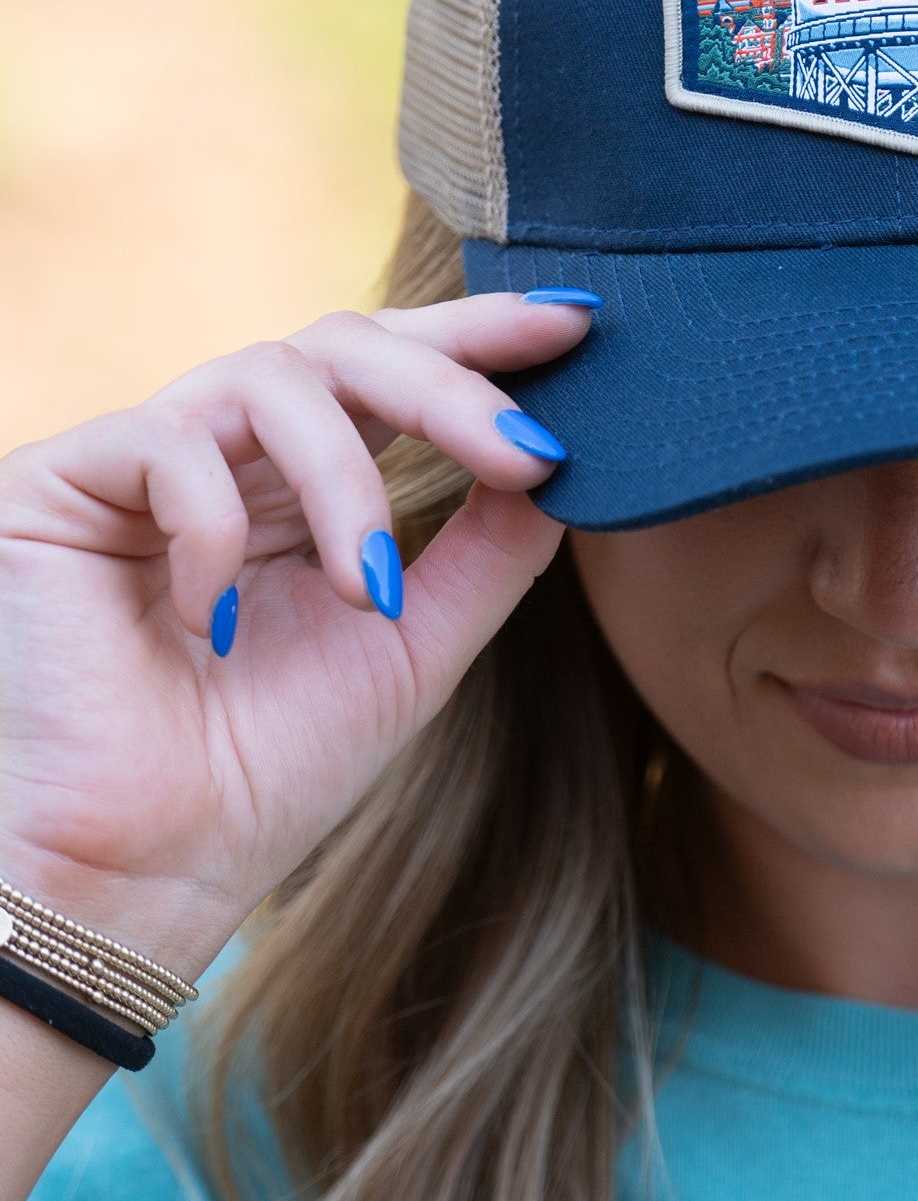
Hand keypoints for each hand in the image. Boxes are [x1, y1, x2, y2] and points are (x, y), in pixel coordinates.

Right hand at [0, 294, 594, 976]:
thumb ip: (489, 549)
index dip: (478, 338)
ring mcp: (142, 462)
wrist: (137, 876)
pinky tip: (218, 620)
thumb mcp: (412, 645)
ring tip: (367, 591)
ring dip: (347, 480)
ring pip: (269, 374)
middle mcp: (226, 453)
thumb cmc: (262, 773)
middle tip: (524, 446)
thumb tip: (564, 453)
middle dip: (447, 386)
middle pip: (342, 345)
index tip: (576, 325)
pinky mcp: (58, 483)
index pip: (390, 372)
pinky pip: (164, 443)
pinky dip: (215, 524)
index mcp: (301, 484)